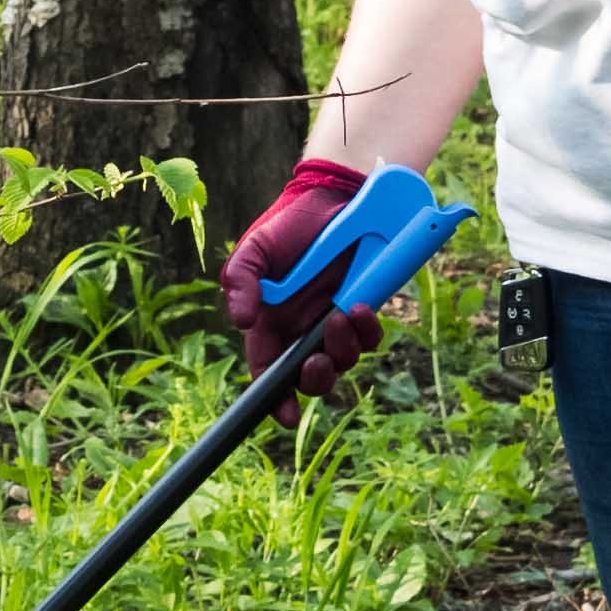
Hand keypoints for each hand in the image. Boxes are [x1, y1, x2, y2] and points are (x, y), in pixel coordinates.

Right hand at [219, 153, 383, 384]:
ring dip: (342, 348)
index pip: (268, 373)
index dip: (276, 399)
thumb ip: (241, 281)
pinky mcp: (363, 310)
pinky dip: (366, 331)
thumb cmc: (288, 225)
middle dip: (315, 378)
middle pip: (309, 378)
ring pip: (342, 361)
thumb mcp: (255, 249)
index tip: (285, 413)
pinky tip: (358, 307)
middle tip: (318, 359)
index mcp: (270, 324)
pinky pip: (370, 338)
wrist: (335, 197)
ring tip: (342, 313)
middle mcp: (301, 330)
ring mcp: (333, 322)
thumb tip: (241, 319)